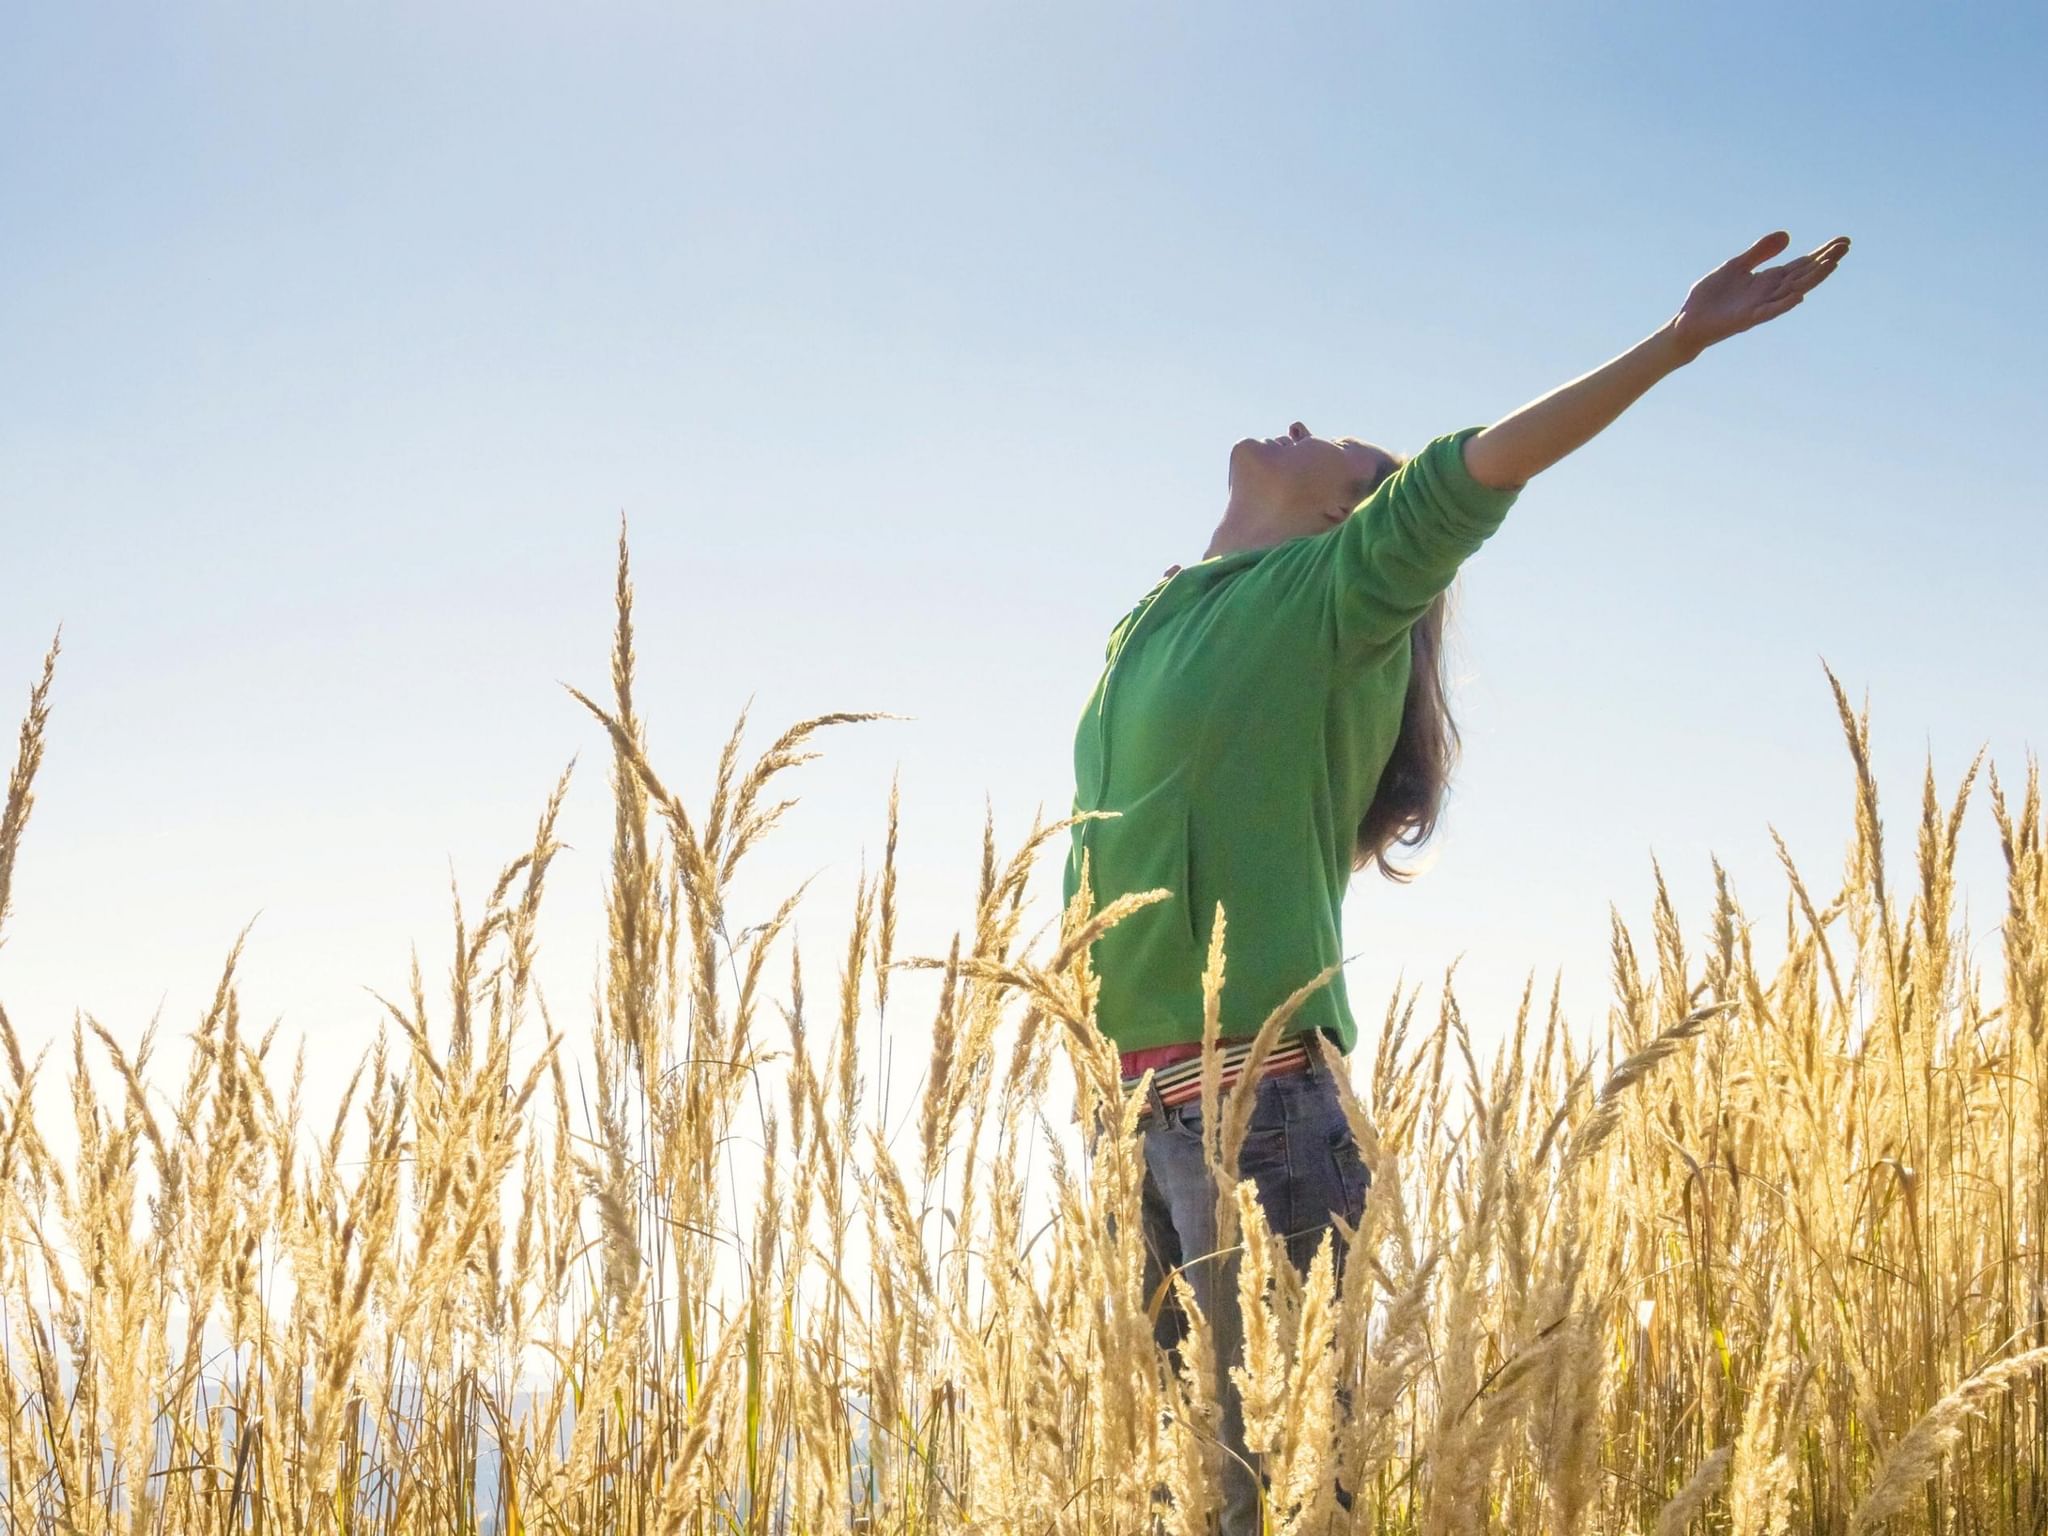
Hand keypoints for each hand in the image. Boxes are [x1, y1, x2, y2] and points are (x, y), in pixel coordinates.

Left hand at [1667, 231, 1849, 362]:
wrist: (1688, 321)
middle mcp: (1770, 293)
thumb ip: (1759, 252)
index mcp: (1768, 280)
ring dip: (1812, 279)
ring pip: (1792, 292)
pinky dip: (1784, 304)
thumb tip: (1787, 235)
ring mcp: (1760, 307)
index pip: (1801, 264)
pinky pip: (1769, 312)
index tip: (1842, 240)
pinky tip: (1799, 296)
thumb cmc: (1710, 296)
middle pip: (1803, 275)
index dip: (1821, 253)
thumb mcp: (1736, 266)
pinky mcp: (1746, 319)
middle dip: (1824, 261)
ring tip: (1832, 265)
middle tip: (1846, 247)